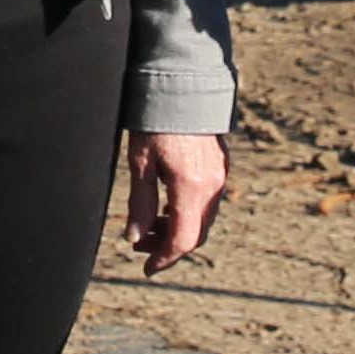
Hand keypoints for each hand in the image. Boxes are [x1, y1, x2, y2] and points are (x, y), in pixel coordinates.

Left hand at [121, 131, 229, 273]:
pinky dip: (188, 213)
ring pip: (203, 219)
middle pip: (196, 234)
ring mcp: (220, 175)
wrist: (182, 85)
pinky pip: (208, 202)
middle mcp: (212, 186)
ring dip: (178, 230)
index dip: (164, 258)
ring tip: (149, 227)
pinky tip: (167, 207)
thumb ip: (140, 204)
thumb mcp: (140, 164)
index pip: (182, 240)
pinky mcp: (220, 165)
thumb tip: (133, 238)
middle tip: (139, 247)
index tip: (147, 268)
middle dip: (169, 247)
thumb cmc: (155, 122)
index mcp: (191, 188)